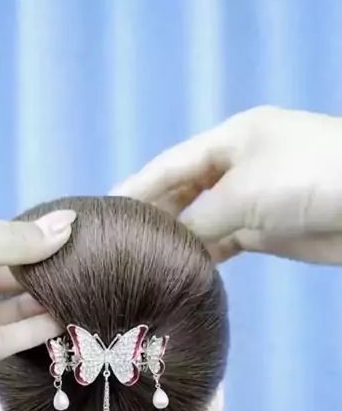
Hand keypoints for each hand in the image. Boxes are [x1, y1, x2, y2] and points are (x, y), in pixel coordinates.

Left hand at [0, 210, 75, 405]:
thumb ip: (13, 240)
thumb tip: (66, 226)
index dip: (25, 242)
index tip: (68, 239)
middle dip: (36, 275)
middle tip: (81, 268)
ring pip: (0, 315)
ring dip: (38, 306)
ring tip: (81, 293)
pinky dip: (28, 332)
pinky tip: (62, 319)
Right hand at [112, 106, 341, 263]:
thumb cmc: (304, 180)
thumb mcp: (241, 192)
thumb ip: (199, 218)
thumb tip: (172, 239)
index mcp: (230, 140)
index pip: (170, 165)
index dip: (137, 187)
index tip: (105, 211)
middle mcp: (238, 167)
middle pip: (185, 193)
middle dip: (155, 216)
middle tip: (120, 245)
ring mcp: (254, 199)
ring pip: (204, 221)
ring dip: (179, 240)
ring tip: (143, 263)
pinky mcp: (269, 230)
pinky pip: (226, 242)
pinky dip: (206, 256)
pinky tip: (183, 270)